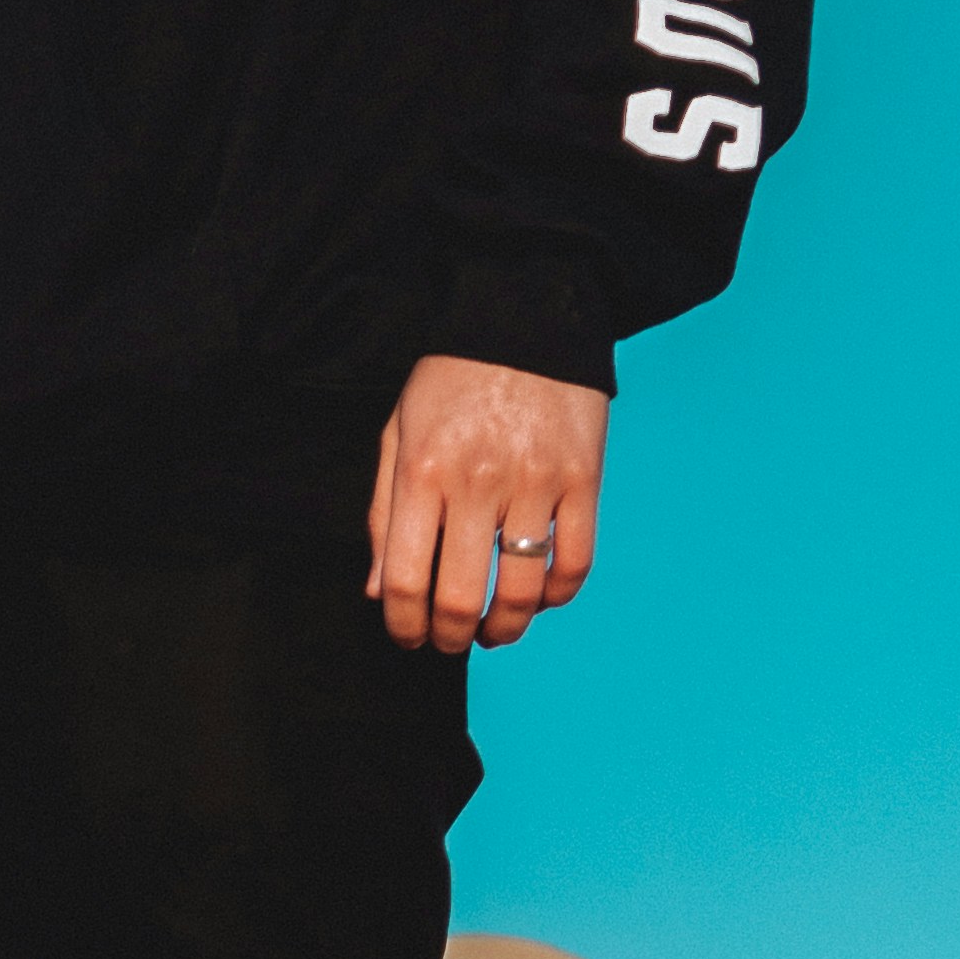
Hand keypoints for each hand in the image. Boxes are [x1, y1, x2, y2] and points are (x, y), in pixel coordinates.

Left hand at [368, 356, 607, 653]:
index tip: (408, 636)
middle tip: (450, 641)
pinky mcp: (583, 479)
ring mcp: (534, 481)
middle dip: (451, 638)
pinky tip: (540, 597)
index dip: (403, 626)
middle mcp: (476, 482)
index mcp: (422, 473)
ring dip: (506, 628)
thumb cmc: (453, 380)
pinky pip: (574, 562)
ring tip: (495, 630)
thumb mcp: (399, 435)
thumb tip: (376, 591)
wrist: (526, 317)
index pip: (404, 580)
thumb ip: (383, 515)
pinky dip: (557, 595)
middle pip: (461, 597)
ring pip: (522, 591)